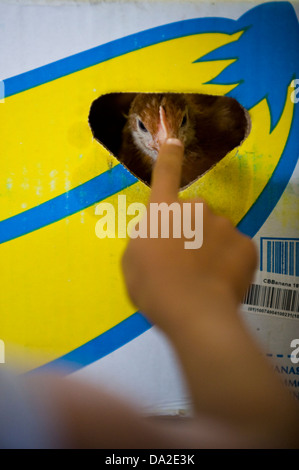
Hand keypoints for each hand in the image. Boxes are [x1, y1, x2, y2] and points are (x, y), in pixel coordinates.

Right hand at [122, 138, 257, 333]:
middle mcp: (195, 210)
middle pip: (194, 215)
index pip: (165, 176)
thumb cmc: (152, 287)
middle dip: (190, 231)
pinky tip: (220, 282)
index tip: (175, 140)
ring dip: (210, 247)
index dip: (169, 157)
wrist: (193, 311)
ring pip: (216, 232)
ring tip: (203, 278)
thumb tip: (157, 236)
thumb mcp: (132, 262)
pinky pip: (235, 250)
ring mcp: (224, 226)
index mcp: (164, 212)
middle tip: (183, 263)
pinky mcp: (246, 245)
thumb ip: (145, 240)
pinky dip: (229, 263)